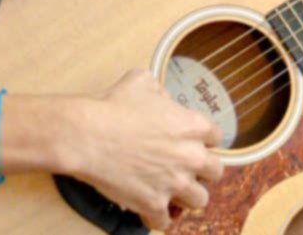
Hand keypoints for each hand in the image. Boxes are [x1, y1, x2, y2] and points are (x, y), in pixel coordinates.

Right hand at [67, 68, 223, 230]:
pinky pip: (165, 221)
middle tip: (183, 166)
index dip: (203, 139)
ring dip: (186, 196)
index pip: (216, 136)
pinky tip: (150, 209)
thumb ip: (162, 93)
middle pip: (215, 172)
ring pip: (199, 200)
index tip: (190, 141)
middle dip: (201, 169)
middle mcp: (191, 156)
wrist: (87, 134)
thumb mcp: (143, 81)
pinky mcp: (153, 204)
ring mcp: (174, 183)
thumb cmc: (113, 105)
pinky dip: (158, 217)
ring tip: (171, 190)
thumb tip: (164, 102)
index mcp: (193, 125)